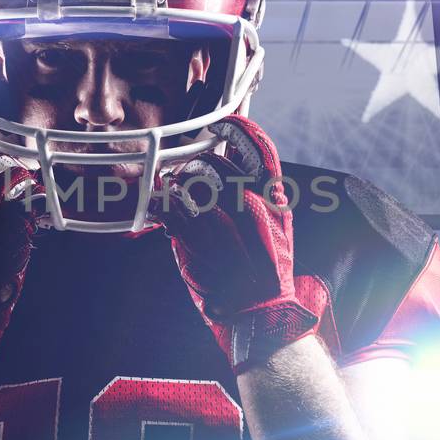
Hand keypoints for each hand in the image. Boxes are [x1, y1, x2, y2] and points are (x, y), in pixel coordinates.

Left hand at [157, 116, 322, 372]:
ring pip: (187, 182)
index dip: (240, 130)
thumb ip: (263, 201)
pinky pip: (169, 206)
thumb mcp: (278, 232)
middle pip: (213, 163)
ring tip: (173, 196)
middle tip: (187, 175)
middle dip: (196, 165)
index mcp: (274, 200)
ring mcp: (220, 218)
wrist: (259, 315)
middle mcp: (249, 203)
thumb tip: (236, 174)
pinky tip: (163, 214)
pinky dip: (161, 207)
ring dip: (175, 186)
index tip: (225, 124)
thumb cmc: (266, 276)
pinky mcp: (193, 237)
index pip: (259, 149)